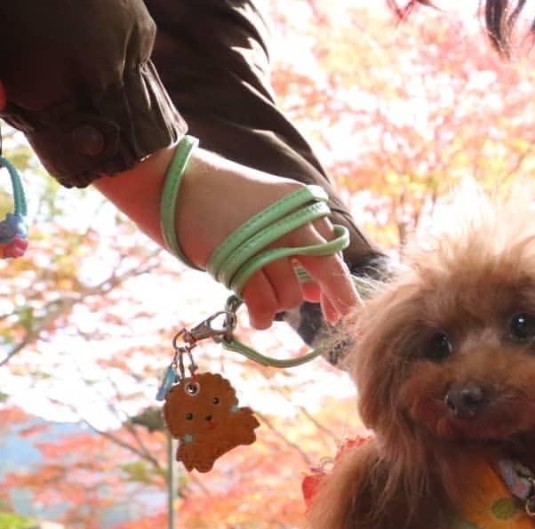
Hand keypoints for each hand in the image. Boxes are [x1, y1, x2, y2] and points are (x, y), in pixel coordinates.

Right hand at [95, 142, 361, 329]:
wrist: (171, 182)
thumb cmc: (217, 199)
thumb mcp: (266, 215)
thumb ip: (294, 248)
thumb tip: (317, 292)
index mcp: (301, 206)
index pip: (333, 252)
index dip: (341, 287)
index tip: (341, 310)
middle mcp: (291, 222)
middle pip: (328, 272)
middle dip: (335, 300)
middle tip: (333, 319)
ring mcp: (268, 242)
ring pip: (292, 293)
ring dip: (279, 304)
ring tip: (260, 299)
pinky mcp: (242, 261)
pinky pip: (265, 304)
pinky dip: (263, 317)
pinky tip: (259, 320)